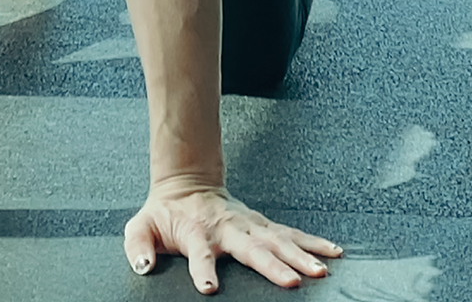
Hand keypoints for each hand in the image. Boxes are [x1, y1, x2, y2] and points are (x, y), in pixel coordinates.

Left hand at [124, 182, 340, 293]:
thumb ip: (137, 247)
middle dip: (275, 265)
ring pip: (279, 241)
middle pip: (253, 249)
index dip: (203, 270)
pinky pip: (292, 235)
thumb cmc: (165, 213)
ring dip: (302, 255)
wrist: (186, 184)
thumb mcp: (141, 226)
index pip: (199, 253)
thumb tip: (143, 267)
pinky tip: (333, 252)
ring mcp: (249, 225)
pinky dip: (314, 242)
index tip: (209, 287)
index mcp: (197, 233)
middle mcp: (228, 229)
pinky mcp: (263, 225)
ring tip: (321, 270)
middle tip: (295, 280)